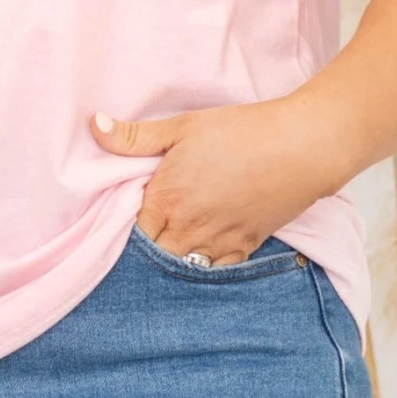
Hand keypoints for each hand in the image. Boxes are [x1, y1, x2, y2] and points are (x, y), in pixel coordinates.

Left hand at [91, 94, 350, 263]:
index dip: (123, 229)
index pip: (129, 232)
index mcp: (166, 199)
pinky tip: (198, 257)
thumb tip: (95, 126)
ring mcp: (217, 242)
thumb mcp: (183, 126)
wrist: (301, 147)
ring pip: (181, 269)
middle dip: (144, 251)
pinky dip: (202, 268)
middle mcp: (188, 228)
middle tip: (143, 239)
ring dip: (172, 262)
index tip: (122, 221)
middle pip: (152, 257)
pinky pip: (214, 271)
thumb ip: (136, 136)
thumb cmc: (242, 132)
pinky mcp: (245, 246)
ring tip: (168, 250)